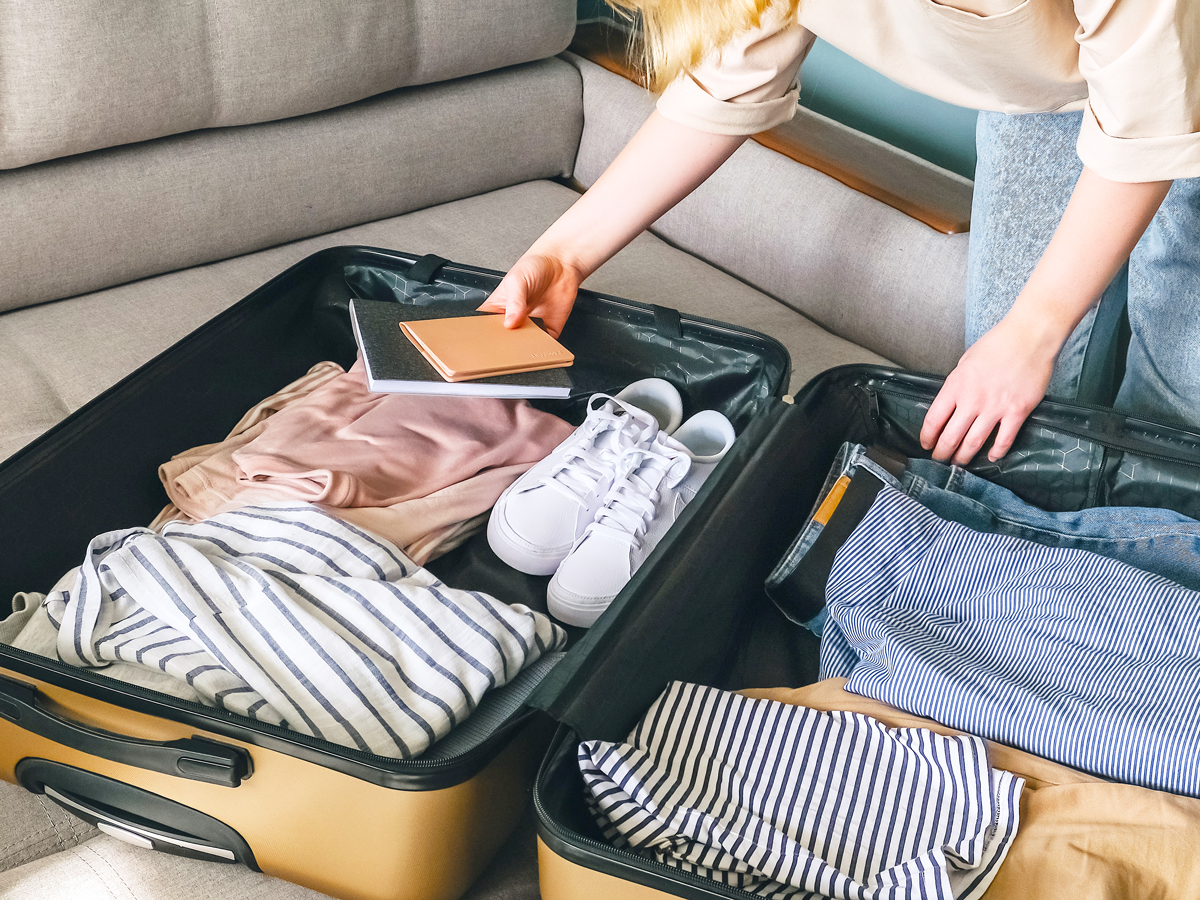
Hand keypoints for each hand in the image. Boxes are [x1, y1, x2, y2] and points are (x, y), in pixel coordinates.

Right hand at [477, 252, 584, 337]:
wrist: (560, 264)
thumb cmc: (533, 267)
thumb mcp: (517, 281)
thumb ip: (514, 302)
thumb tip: (510, 321)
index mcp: (497, 309)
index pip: (486, 328)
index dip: (487, 337)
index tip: (489, 341)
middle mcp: (513, 321)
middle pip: (505, 341)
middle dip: (506, 346)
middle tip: (509, 345)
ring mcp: (530, 327)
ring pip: (525, 347)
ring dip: (526, 349)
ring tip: (525, 345)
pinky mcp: (548, 330)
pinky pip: (546, 345)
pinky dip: (545, 347)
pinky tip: (543, 343)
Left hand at [920, 314, 1056, 463]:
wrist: (1029, 336)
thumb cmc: (997, 345)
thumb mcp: (965, 362)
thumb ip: (957, 385)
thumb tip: (951, 405)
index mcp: (955, 385)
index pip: (933, 420)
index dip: (927, 437)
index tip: (926, 445)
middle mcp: (972, 399)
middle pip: (950, 436)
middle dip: (942, 453)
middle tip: (939, 461)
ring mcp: (995, 407)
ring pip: (973, 443)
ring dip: (964, 457)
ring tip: (959, 463)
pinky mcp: (1017, 411)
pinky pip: (1004, 439)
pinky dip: (996, 452)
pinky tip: (992, 457)